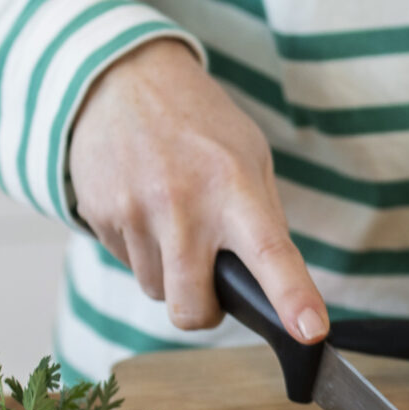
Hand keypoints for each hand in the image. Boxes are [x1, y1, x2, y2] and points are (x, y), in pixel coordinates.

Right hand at [67, 40, 327, 341]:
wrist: (119, 78)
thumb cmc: (197, 123)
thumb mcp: (248, 155)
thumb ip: (262, 218)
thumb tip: (272, 285)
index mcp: (234, 186)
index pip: (270, 252)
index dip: (292, 297)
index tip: (310, 332)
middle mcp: (183, 204)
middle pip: (193, 307)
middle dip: (205, 311)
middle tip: (213, 285)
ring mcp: (134, 211)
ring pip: (156, 292)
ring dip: (170, 276)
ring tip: (172, 221)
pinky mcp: (98, 215)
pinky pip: (127, 264)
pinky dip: (141, 251)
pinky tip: (144, 208)